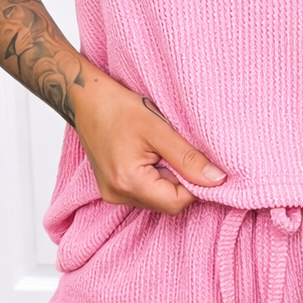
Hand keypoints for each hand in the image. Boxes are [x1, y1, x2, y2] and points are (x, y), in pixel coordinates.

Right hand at [71, 68, 226, 215]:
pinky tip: (151, 156)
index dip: (196, 186)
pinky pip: (144, 193)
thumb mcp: (159, 129)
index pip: (177, 202)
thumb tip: (217, 179)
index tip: (201, 163)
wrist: (85, 99)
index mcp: (129, 182)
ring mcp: (112, 194)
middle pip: (167, 204)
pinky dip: (155, 179)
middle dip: (181, 182)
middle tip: (178, 151)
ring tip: (161, 151)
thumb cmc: (118, 108)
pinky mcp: (112, 189)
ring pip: (157, 199)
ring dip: (168, 180)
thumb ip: (188, 158)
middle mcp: (118, 195)